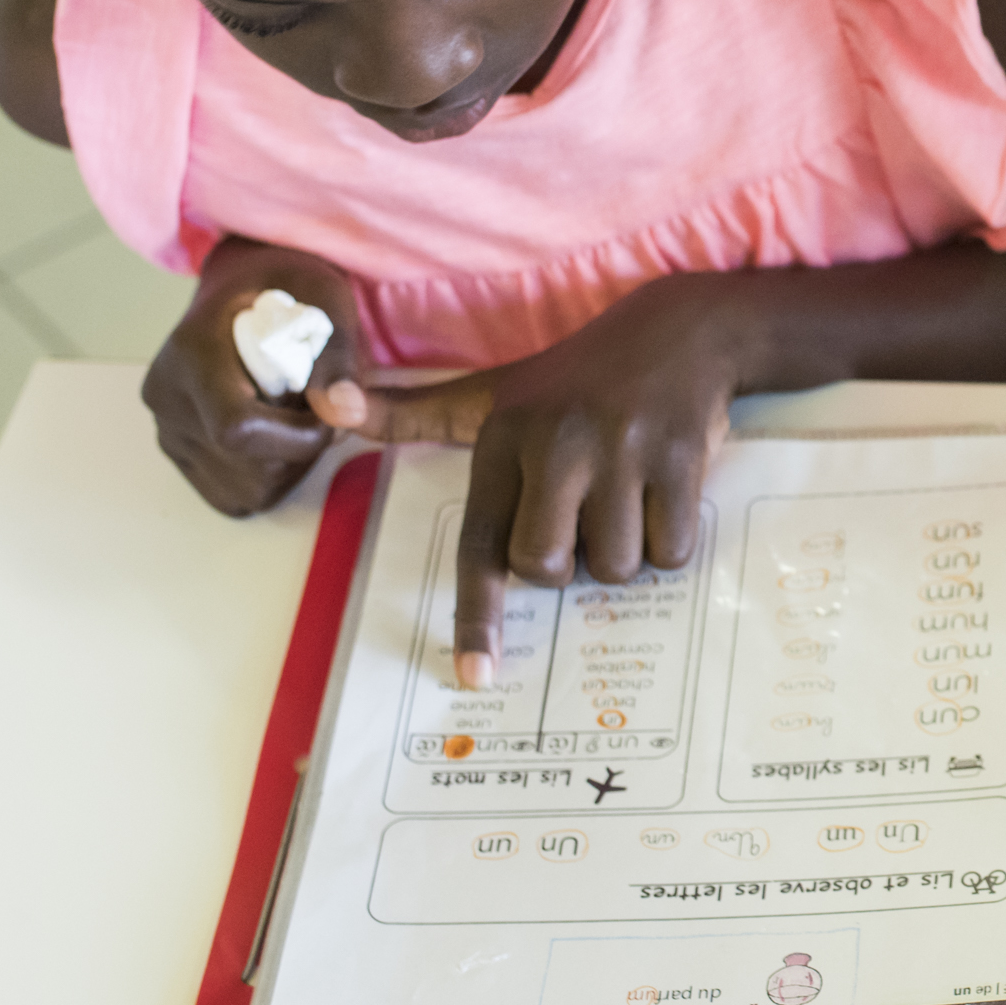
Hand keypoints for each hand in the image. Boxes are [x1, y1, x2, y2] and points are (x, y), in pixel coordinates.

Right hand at [143, 242, 368, 515]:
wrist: (245, 290)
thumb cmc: (289, 289)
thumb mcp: (325, 300)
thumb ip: (337, 356)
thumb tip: (346, 413)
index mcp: (193, 351)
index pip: (237, 427)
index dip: (299, 436)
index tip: (329, 411)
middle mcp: (167, 397)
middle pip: (247, 466)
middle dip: (301, 449)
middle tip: (314, 405)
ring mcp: (167, 429)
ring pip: (245, 490)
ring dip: (288, 464)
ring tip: (292, 414)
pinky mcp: (177, 454)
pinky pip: (233, 496)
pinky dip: (267, 477)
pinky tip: (274, 435)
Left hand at [317, 276, 751, 680]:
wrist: (682, 330)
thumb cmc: (576, 375)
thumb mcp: (490, 389)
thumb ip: (411, 411)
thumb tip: (324, 402)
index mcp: (504, 435)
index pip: (480, 543)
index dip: (477, 614)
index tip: (476, 674)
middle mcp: (557, 444)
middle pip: (547, 568)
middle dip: (567, 563)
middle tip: (582, 517)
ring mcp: (621, 451)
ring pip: (613, 568)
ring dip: (625, 552)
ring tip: (629, 496)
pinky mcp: (679, 459)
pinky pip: (669, 553)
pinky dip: (670, 542)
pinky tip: (666, 494)